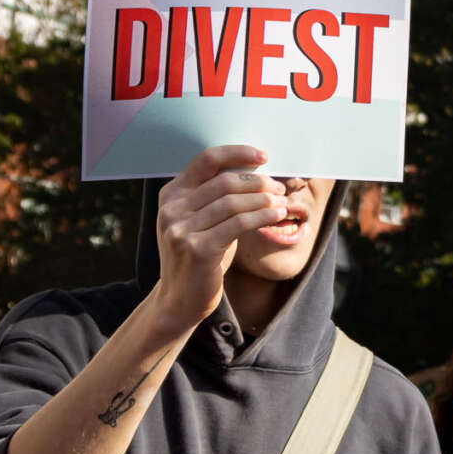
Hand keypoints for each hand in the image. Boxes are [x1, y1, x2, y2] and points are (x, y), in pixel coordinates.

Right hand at [147, 147, 297, 334]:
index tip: (264, 157)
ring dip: (264, 200)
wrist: (180, 300)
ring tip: (282, 203)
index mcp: (171, 194)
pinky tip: (277, 215)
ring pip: (233, 202)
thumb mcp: (202, 220)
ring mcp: (180, 229)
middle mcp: (171, 209)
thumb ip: (217, 196)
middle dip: (258, 182)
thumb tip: (257, 170)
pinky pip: (238, 224)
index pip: (207, 160)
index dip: (238, 153)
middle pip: (225, 181)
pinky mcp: (196, 249)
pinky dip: (262, 217)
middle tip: (279, 189)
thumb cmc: (200, 255)